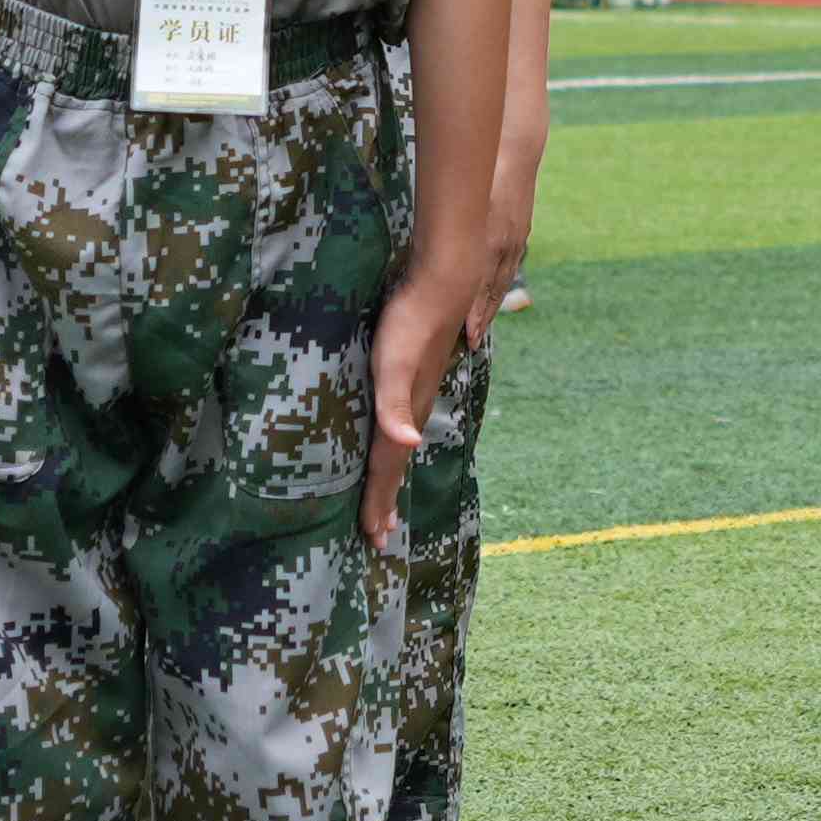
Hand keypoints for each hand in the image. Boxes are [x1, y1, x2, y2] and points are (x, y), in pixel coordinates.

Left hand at [369, 255, 489, 529]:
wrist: (446, 282)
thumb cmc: (411, 323)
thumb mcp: (394, 365)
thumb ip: (394, 406)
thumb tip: (407, 445)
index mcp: (405, 414)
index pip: (388, 469)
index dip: (379, 503)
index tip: (374, 538)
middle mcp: (413, 409)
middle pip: (395, 464)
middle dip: (385, 499)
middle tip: (379, 534)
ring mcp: (417, 391)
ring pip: (400, 444)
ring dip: (391, 474)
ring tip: (386, 495)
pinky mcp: (417, 372)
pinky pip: (402, 419)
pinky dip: (396, 440)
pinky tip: (398, 436)